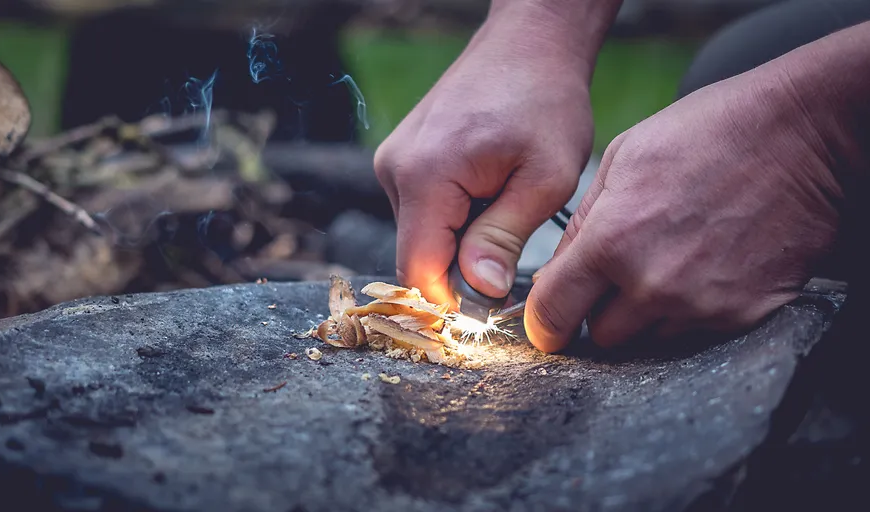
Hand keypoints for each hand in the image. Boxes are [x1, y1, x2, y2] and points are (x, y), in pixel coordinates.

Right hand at [373, 3, 601, 304]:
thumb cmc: (545, 102)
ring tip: (504, 208)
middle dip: (461, 270)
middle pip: (417, 256)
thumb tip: (478, 291)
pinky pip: (421, 212)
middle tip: (513, 251)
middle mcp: (394, 169)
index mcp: (425, 175)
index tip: (493, 307)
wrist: (528, 44)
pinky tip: (488, 193)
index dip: (453, 302)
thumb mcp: (544, 179)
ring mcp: (393, 161)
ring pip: (420, 236)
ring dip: (459, 242)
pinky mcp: (402, 159)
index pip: (418, 270)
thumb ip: (503, 238)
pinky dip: (453, 219)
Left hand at [526, 60, 844, 351]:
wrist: (803, 135)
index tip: (549, 323)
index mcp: (612, 241)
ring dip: (647, 312)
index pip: (553, 314)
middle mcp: (652, 284)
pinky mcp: (743, 315)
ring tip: (671, 259)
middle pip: (602, 335)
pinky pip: (694, 333)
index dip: (544, 323)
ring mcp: (701, 305)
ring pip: (648, 338)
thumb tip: (555, 273)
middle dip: (601, 310)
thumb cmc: (708, 133)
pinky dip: (690, 310)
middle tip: (621, 273)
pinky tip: (704, 266)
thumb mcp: (621, 159)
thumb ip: (582, 223)